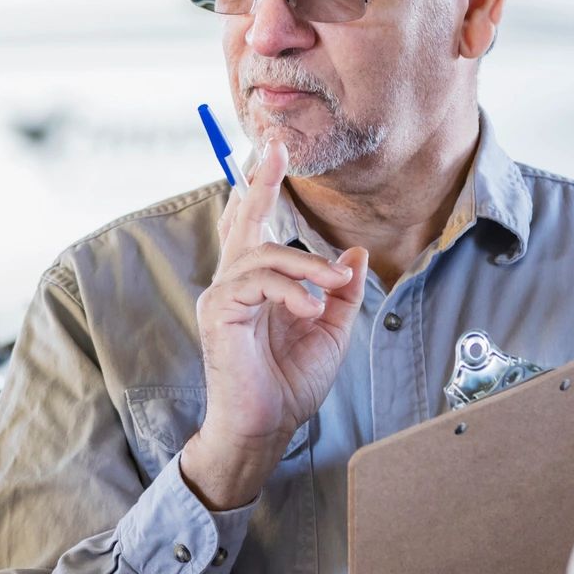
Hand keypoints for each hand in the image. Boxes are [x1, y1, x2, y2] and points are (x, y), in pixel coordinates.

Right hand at [185, 137, 369, 509]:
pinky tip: (310, 309)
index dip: (264, 188)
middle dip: (261, 181)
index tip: (275, 152)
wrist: (265, 427)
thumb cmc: (289, 383)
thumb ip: (341, 292)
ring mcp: (222, 295)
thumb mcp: (330, 331)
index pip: (258, 227)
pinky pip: (259, 282)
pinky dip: (292, 290)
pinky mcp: (219, 312)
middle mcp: (234, 282)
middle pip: (244, 219)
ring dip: (308, 264)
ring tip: (334, 284)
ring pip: (265, 252)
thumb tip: (354, 253)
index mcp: (257, 284)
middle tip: (275, 146)